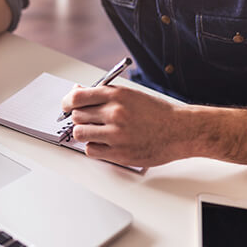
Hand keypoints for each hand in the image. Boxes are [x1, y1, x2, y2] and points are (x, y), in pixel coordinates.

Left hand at [62, 85, 193, 167]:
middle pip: (77, 116)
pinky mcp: (120, 153)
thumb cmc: (157, 112)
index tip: (66, 106)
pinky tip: (103, 143)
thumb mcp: (130, 95)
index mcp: (116, 95)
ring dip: (84, 133)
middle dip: (79, 118)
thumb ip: (104, 94)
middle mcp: (114, 113)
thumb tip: (77, 92)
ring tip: (95, 132)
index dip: (67, 102)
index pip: (77, 97)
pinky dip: (93, 147)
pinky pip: (91, 150)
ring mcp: (116, 134)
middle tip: (88, 120)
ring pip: (80, 133)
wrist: (180, 130)